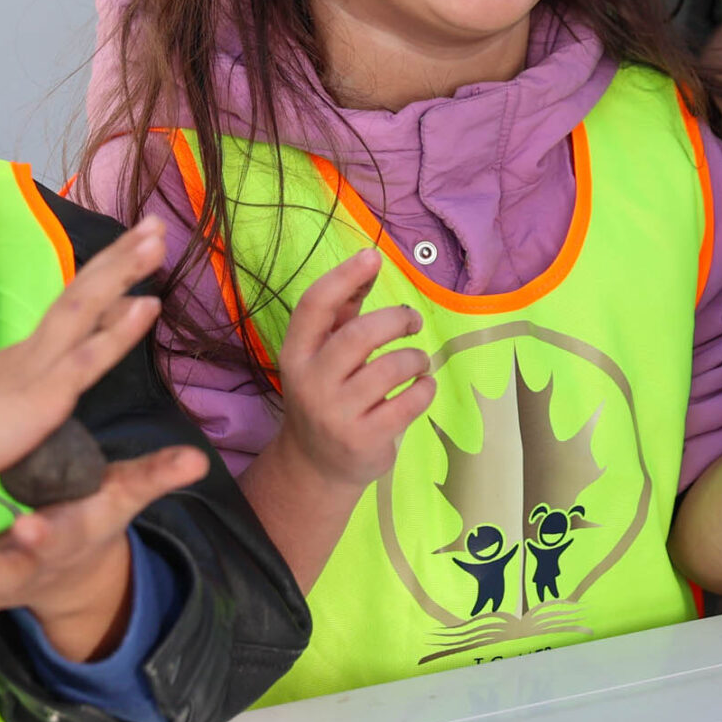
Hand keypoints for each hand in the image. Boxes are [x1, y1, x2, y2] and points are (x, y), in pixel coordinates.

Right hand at [0, 218, 164, 495]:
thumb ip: (20, 395)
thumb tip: (40, 390)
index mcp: (25, 354)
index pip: (70, 305)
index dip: (103, 275)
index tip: (135, 246)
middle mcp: (33, 350)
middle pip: (80, 292)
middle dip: (120, 256)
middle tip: (155, 223)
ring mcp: (37, 367)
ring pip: (84, 308)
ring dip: (122, 272)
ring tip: (157, 241)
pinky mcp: (41, 396)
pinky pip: (85, 359)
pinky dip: (119, 331)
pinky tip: (147, 305)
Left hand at [0, 444, 208, 660]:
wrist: (81, 575)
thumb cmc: (95, 517)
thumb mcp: (125, 496)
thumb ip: (155, 477)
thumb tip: (197, 458)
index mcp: (63, 538)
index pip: (55, 536)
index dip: (42, 534)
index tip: (27, 524)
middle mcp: (29, 568)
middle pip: (5, 573)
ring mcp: (0, 587)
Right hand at [272, 249, 435, 488]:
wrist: (315, 465)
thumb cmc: (327, 394)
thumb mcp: (323, 355)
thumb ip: (343, 311)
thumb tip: (369, 260)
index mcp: (296, 354)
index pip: (314, 306)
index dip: (344, 276)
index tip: (373, 256)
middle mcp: (311, 382)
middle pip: (359, 335)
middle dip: (396, 320)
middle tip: (412, 322)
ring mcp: (336, 414)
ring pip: (390, 368)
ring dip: (415, 358)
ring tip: (418, 363)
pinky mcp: (364, 439)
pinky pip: (409, 402)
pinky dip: (425, 388)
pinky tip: (422, 387)